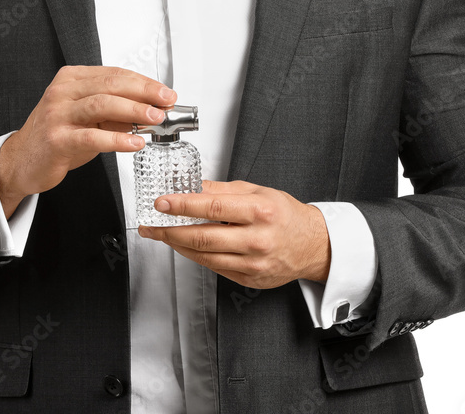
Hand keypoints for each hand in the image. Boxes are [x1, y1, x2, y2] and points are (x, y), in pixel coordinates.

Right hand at [0, 66, 175, 217]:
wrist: (21, 161)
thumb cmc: (57, 136)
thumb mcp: (86, 117)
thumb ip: (114, 111)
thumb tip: (151, 111)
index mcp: (71, 79)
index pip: (114, 74)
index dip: (144, 82)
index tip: (165, 92)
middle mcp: (62, 91)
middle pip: (110, 84)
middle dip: (144, 92)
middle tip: (166, 102)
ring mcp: (57, 114)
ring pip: (101, 104)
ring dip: (133, 110)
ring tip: (155, 118)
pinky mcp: (56, 139)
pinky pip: (91, 136)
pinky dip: (117, 139)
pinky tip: (134, 143)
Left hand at [138, 179, 330, 287]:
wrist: (313, 245)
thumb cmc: (285, 214)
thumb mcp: (257, 191)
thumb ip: (223, 190)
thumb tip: (192, 186)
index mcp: (260, 211)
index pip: (213, 207)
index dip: (183, 205)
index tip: (162, 202)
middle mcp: (257, 239)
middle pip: (204, 236)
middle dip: (170, 230)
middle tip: (152, 223)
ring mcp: (253, 263)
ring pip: (205, 256)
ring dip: (177, 245)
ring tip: (161, 234)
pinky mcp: (249, 279)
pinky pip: (214, 268)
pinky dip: (195, 256)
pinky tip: (184, 245)